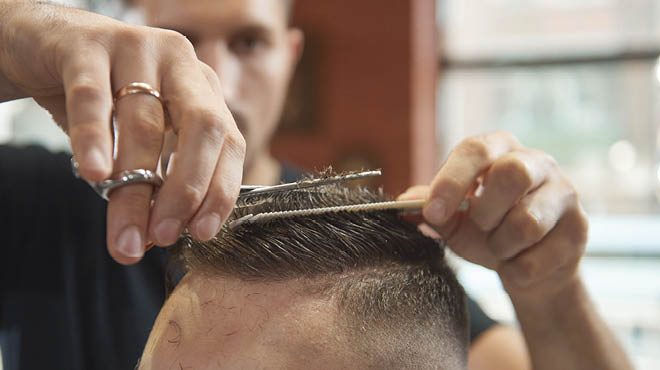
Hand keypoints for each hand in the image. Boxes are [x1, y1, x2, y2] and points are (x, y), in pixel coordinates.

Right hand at [0, 3, 245, 263]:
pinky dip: (95, 140)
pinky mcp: (86, 45)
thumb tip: (154, 237)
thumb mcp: (141, 136)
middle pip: (202, 128)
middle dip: (187, 190)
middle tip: (165, 236)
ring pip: (144, 123)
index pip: (229, 141)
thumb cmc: (103, 98)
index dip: (220, 190)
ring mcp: (137, 47)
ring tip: (126, 233)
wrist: (44, 44)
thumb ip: (154, 177)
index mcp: (202, 88)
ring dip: (135, 186)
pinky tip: (95, 175)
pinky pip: (92, 98)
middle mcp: (180, 63)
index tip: (202, 234)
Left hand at [399, 131, 587, 299]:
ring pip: (526, 222)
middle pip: (512, 173)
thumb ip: (429, 208)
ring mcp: (564, 192)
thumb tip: (402, 203)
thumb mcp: (452, 219)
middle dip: (485, 212)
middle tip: (479, 226)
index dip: (451, 181)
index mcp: (499, 149)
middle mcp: (537, 161)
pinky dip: (517, 269)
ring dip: (500, 246)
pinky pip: (538, 258)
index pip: (475, 149)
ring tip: (500, 246)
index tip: (433, 213)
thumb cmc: (486, 231)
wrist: (528, 268)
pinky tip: (520, 261)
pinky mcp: (579, 228)